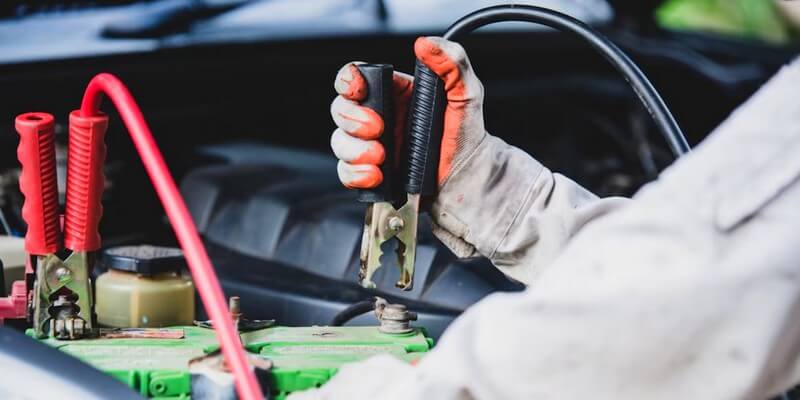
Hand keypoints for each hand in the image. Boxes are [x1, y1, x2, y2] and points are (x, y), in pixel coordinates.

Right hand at [331, 36, 485, 189]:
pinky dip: (356, 175)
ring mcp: (371, 146)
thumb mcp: (466, 95)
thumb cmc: (466, 137)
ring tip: (380, 157)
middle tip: (377, 128)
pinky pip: (346, 172)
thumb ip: (452, 64)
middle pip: (340, 109)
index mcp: (394, 93)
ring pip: (339, 141)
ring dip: (354, 149)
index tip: (358, 90)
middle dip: (351, 118)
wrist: (467, 178)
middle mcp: (378, 117)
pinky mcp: (369, 173)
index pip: (355, 77)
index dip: (348, 80)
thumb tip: (427, 45)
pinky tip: (377, 175)